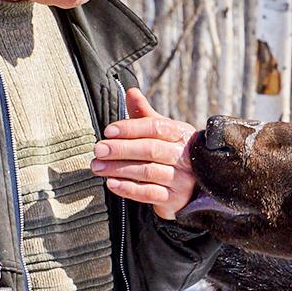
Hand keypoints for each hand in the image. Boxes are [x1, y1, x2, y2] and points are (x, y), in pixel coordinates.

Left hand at [93, 88, 197, 218]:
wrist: (193, 188)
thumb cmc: (172, 154)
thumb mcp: (163, 133)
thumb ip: (145, 115)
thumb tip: (131, 91)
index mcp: (181, 134)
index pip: (156, 127)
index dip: (131, 128)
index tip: (108, 130)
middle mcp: (184, 156)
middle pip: (151, 149)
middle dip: (121, 149)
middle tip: (98, 149)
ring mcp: (181, 179)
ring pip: (148, 171)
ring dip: (119, 168)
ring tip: (97, 166)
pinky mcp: (174, 199)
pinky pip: (149, 193)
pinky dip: (128, 188)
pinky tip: (112, 184)